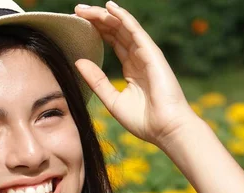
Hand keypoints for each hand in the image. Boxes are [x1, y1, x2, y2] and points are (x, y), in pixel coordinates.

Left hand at [74, 2, 198, 147]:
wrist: (166, 130)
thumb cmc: (144, 120)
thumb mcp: (112, 99)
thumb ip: (96, 80)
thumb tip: (78, 62)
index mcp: (132, 68)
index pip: (113, 42)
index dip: (97, 31)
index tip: (78, 24)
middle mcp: (139, 57)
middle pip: (116, 31)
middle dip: (97, 19)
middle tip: (77, 10)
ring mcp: (146, 54)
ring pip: (123, 27)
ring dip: (104, 15)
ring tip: (84, 8)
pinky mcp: (152, 54)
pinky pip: (135, 31)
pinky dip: (123, 18)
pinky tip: (110, 8)